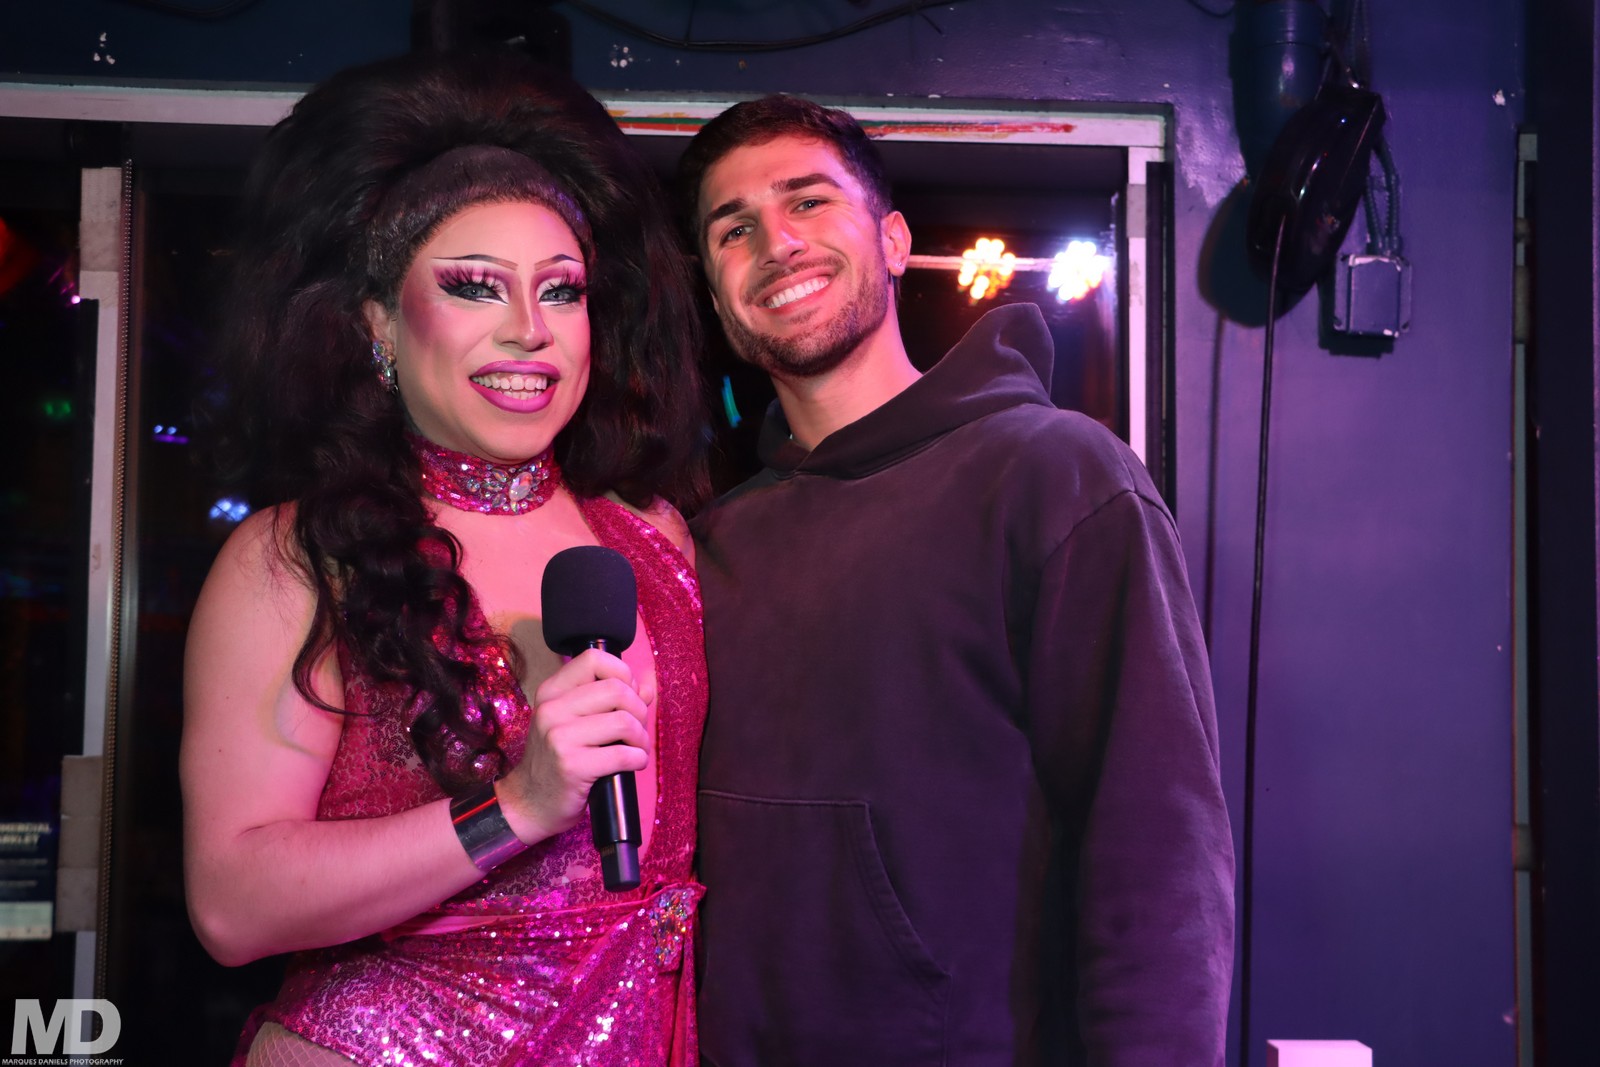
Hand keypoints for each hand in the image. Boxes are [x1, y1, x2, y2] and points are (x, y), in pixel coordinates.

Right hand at [495, 648, 652, 844]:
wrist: (528, 803)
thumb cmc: (557, 760)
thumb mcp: (574, 722)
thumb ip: (609, 700)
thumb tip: (647, 684)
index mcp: (552, 692)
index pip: (594, 658)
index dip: (622, 673)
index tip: (627, 696)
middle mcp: (552, 709)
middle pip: (617, 689)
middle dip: (639, 710)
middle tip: (636, 730)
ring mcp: (559, 737)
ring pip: (624, 720)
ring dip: (641, 738)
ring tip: (637, 748)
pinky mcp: (571, 766)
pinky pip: (622, 754)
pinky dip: (638, 759)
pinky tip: (633, 763)